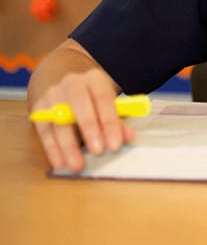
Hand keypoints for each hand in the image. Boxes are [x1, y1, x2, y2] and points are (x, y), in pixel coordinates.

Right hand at [27, 41, 135, 172]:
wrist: (70, 88)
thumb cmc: (96, 100)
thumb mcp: (110, 106)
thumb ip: (119, 121)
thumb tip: (129, 137)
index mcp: (95, 79)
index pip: (104, 98)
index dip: (110, 122)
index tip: (115, 144)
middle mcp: (72, 83)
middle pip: (79, 103)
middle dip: (89, 128)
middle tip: (98, 151)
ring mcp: (53, 95)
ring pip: (59, 120)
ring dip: (68, 145)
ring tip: (77, 165)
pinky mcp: (39, 109)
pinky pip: (44, 130)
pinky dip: (52, 148)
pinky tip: (60, 163)